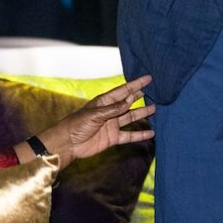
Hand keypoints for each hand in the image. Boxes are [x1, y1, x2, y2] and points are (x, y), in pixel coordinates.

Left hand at [36, 75, 155, 162]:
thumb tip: (130, 100)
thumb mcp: (95, 114)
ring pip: (131, 117)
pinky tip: (150, 133)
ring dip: (142, 114)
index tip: (148, 79)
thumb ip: (114, 109)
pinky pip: (129, 135)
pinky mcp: (113, 138)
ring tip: (155, 109)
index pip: (124, 91)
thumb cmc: (77, 124)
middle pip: (129, 102)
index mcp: (105, 102)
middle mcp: (110, 112)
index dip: (136, 85)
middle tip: (155, 92)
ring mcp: (112, 125)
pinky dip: (140, 134)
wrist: (68, 144)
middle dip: (140, 96)